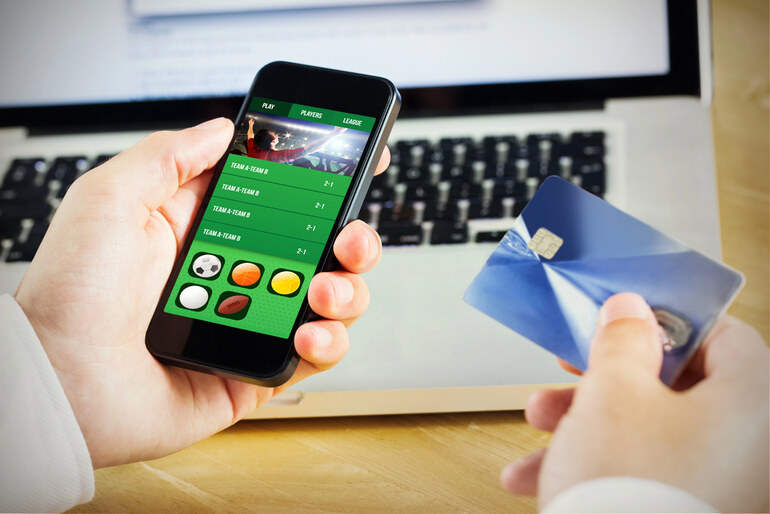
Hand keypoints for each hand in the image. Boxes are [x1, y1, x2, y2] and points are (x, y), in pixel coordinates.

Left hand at [14, 118, 390, 467]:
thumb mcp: (111, 198)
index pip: (284, 197)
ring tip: (323, 291)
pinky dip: (328, 342)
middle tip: (349, 238)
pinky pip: (316, 355)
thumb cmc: (73, 292)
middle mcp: (239, 272)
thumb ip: (170, 154)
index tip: (359, 160)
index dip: (324, 180)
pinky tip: (307, 333)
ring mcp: (253, 321)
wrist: (61, 381)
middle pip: (322, 248)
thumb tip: (224, 129)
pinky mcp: (259, 371)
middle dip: (353, 237)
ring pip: (331, 300)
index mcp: (211, 228)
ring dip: (347, 290)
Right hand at [501, 293, 768, 512]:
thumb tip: (630, 310)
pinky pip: (645, 475)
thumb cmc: (629, 493)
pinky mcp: (689, 512)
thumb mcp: (613, 394)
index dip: (664, 322)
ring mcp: (724, 488)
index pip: (722, 336)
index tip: (620, 322)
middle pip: (675, 388)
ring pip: (650, 434)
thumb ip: (623, 340)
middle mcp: (750, 448)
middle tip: (570, 374)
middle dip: (605, 381)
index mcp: (752, 404)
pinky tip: (540, 477)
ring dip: (586, 426)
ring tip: (537, 431)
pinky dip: (597, 467)